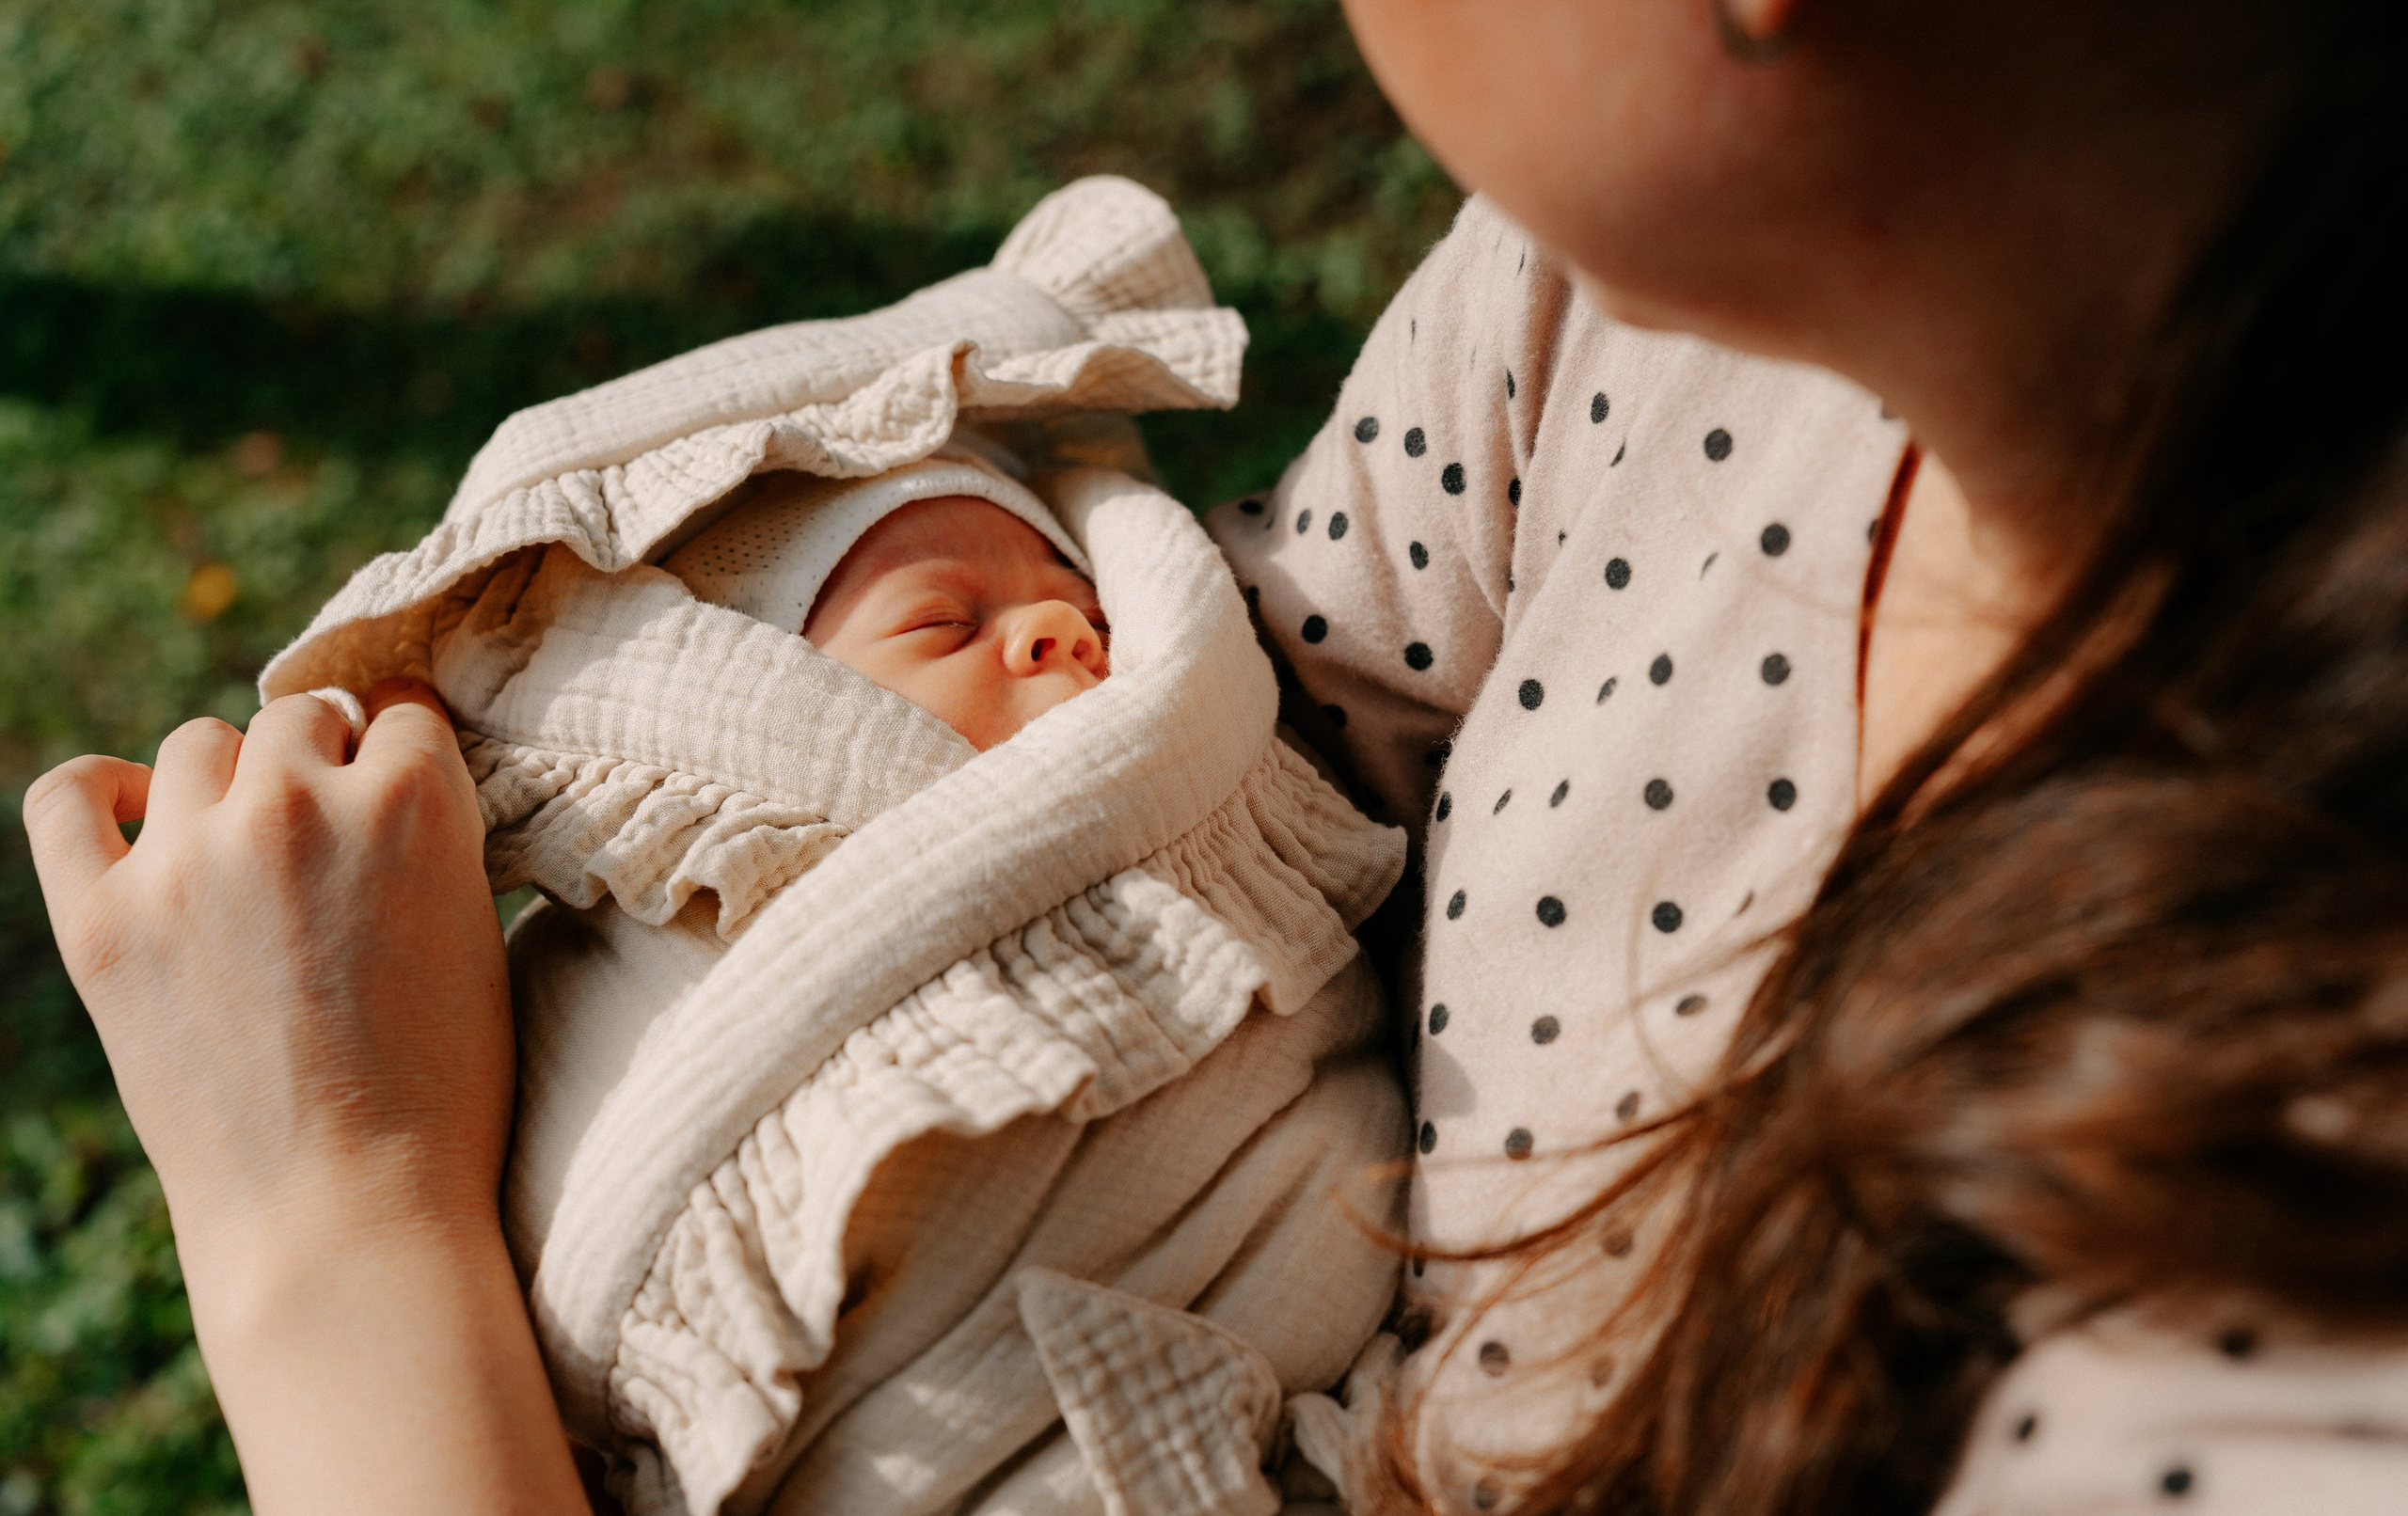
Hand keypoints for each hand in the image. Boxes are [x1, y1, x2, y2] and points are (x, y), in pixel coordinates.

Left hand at [24, 682, 583, 1512]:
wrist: (348, 1214)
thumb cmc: (442, 1091)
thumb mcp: (475, 930)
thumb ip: (428, 834)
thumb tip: (377, 776)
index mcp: (412, 803)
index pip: (399, 710)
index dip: (401, 755)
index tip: (397, 795)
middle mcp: (296, 806)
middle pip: (296, 720)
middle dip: (319, 769)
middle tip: (329, 848)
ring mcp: (188, 861)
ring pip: (198, 746)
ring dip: (229, 784)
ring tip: (248, 856)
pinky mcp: (101, 921)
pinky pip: (68, 798)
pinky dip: (100, 796)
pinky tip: (137, 823)